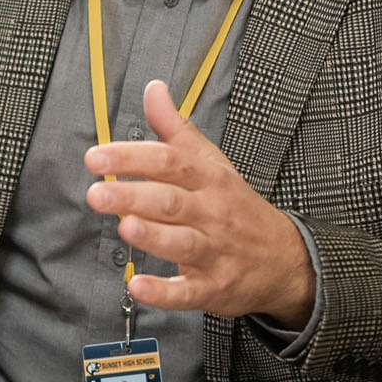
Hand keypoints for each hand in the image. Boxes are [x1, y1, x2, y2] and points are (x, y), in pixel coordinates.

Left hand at [83, 81, 314, 322]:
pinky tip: (138, 286)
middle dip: (133, 196)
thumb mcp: (212, 162)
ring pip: (182, 243)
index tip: (96, 157)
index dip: (132, 158)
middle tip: (97, 193)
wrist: (285, 259)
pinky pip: (188, 292)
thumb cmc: (237, 207)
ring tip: (124, 227)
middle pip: (171, 201)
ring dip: (152, 236)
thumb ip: (176, 128)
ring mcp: (214, 252)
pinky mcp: (213, 287)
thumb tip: (153, 89)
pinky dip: (163, 292)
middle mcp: (212, 213)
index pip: (170, 161)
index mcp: (209, 179)